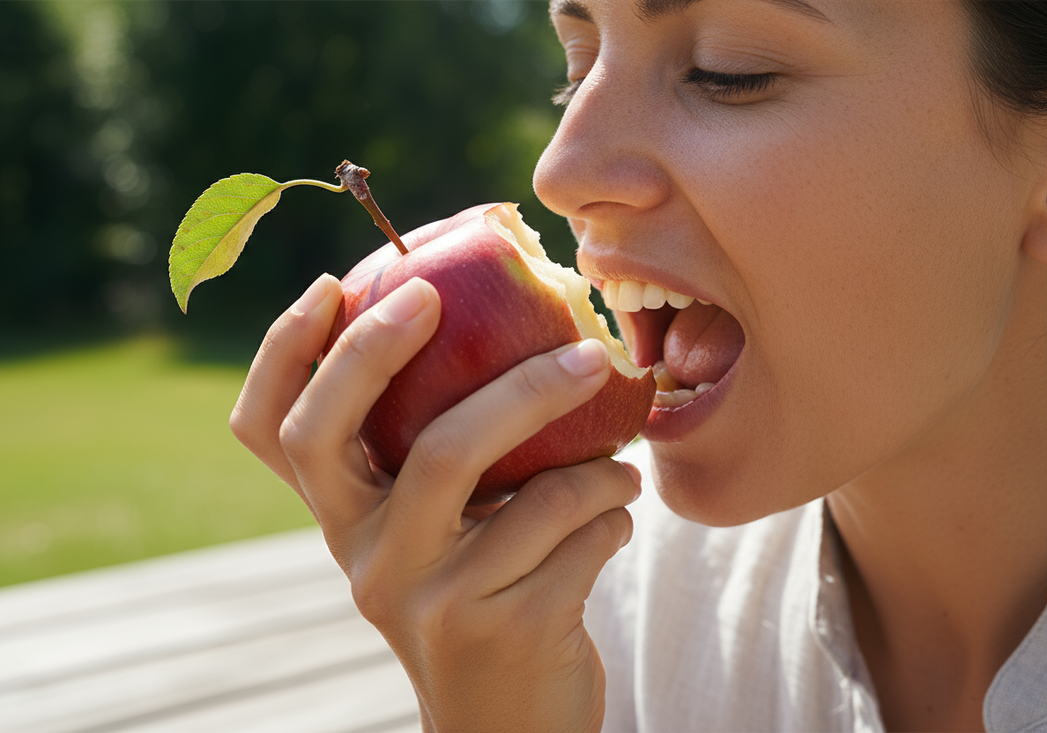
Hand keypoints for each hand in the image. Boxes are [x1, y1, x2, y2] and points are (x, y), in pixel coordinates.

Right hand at [230, 272, 640, 732]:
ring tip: (619, 453)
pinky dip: (615, 510)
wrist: (505, 727)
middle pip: (400, 437)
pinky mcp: (507, 630)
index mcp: (344, 522)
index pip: (273, 433)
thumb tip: (501, 330)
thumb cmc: (476, 599)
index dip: (288, 353)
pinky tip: (617, 516)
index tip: (335, 283)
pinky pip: (583, 534)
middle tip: (473, 302)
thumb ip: (436, 457)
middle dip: (434, 356)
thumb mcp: (432, 535)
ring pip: (528, 487)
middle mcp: (371, 560)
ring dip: (593, 459)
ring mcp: (435, 600)